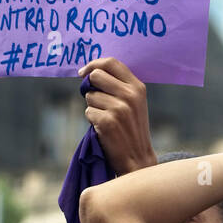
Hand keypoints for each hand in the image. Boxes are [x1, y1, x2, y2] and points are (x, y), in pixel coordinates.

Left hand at [79, 57, 156, 173]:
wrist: (138, 159)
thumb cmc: (132, 129)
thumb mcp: (134, 103)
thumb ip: (119, 86)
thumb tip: (91, 72)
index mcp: (137, 87)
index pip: (111, 63)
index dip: (93, 64)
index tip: (84, 72)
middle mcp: (130, 95)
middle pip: (96, 76)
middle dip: (90, 87)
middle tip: (97, 100)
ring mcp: (119, 108)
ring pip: (89, 96)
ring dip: (93, 107)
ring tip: (106, 119)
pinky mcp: (107, 122)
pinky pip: (88, 112)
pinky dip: (92, 120)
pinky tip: (104, 129)